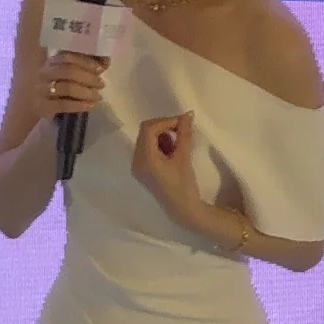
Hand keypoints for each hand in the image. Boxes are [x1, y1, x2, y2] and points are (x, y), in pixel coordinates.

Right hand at [33, 50, 106, 120]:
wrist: (40, 105)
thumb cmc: (61, 86)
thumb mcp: (73, 73)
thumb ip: (88, 65)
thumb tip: (106, 61)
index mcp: (52, 61)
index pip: (67, 56)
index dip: (86, 62)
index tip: (101, 69)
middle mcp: (44, 73)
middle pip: (68, 71)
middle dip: (88, 77)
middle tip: (101, 84)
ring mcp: (41, 90)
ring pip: (67, 88)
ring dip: (86, 92)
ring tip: (98, 96)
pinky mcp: (42, 106)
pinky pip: (63, 105)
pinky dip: (79, 105)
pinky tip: (90, 105)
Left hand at [131, 113, 205, 230]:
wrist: (183, 210)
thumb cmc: (184, 185)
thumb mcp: (184, 157)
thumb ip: (184, 133)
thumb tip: (188, 114)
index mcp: (145, 158)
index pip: (149, 129)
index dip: (165, 121)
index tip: (182, 123)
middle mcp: (136, 161)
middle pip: (145, 132)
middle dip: (163, 127)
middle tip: (181, 130)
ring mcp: (137, 167)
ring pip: (146, 140)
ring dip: (161, 136)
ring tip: (178, 143)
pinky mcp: (142, 171)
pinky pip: (147, 149)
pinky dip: (158, 145)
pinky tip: (172, 152)